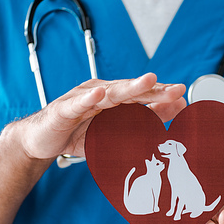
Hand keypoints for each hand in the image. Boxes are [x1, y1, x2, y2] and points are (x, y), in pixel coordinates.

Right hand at [14, 73, 185, 159]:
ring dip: (130, 87)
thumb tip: (163, 125)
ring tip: (148, 81)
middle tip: (176, 89)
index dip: (162, 96)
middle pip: (131, 91)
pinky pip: (77, 104)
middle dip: (155, 89)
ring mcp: (82, 100)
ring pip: (109, 92)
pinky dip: (88, 99)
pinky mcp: (63, 109)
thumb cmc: (76, 135)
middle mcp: (101, 95)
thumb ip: (132, 128)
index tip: (183, 98)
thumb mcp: (110, 135)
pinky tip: (100, 93)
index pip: (142, 96)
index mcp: (113, 101)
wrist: (40, 142)